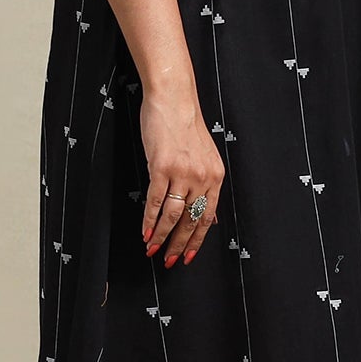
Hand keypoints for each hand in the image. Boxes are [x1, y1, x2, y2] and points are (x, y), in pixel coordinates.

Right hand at [138, 90, 223, 265]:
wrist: (173, 100)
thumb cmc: (185, 126)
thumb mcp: (204, 156)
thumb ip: (205, 184)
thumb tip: (206, 214)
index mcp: (215, 176)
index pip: (207, 216)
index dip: (197, 240)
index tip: (188, 256)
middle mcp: (202, 177)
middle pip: (191, 220)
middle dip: (179, 244)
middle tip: (168, 260)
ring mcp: (182, 172)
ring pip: (172, 215)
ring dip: (161, 236)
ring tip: (152, 249)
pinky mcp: (162, 167)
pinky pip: (155, 201)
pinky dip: (149, 220)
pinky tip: (145, 231)